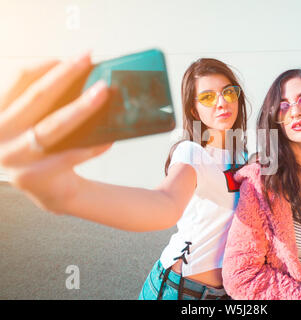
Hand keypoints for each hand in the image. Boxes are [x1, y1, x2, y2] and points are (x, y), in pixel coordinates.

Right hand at [0, 51, 111, 213]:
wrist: (50, 190)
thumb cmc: (47, 149)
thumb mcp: (36, 122)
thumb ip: (47, 101)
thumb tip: (83, 73)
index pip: (20, 78)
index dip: (47, 65)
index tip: (74, 57)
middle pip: (37, 97)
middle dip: (66, 75)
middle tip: (89, 59)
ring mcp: (14, 157)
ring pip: (53, 126)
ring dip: (81, 107)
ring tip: (103, 92)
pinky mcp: (34, 176)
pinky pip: (69, 156)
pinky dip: (91, 146)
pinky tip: (109, 138)